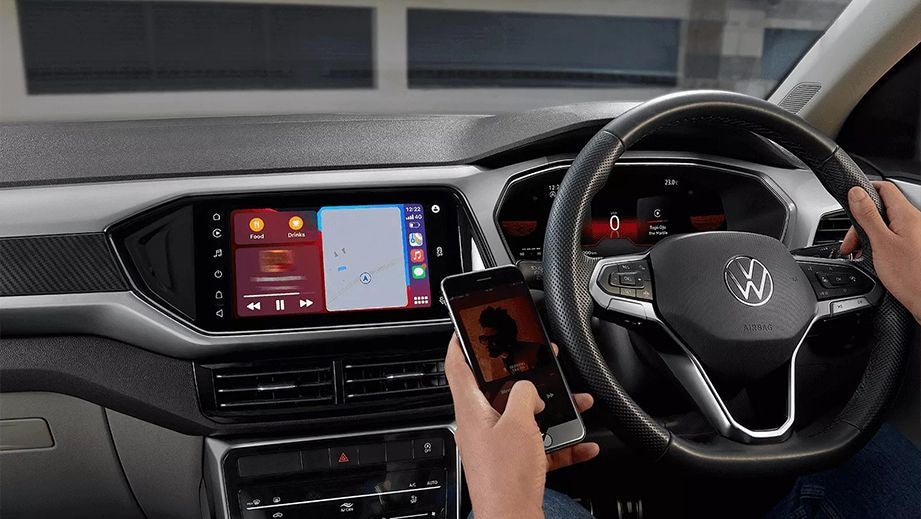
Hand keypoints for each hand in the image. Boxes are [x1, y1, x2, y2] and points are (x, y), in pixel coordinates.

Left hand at [445, 335, 598, 518]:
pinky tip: (582, 443)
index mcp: (471, 410)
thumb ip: (525, 394)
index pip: (458, 365)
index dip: (461, 342)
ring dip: (552, 410)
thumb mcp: (519, 423)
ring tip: (575, 403)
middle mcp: (481, 427)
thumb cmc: (506, 478)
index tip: (467, 326)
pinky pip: (540, 447)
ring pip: (525, 418)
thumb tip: (528, 387)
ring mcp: (498, 448)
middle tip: (540, 359)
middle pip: (499, 390)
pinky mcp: (515, 467)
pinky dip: (562, 443)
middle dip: (524, 375)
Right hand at [840, 182, 920, 323]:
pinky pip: (892, 238)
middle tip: (851, 243)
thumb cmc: (912, 276)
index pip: (884, 188)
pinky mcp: (914, 248)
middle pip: (882, 209)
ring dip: (868, 236)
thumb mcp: (881, 243)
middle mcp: (914, 222)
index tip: (849, 203)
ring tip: (860, 254)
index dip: (864, 192)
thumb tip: (856, 193)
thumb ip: (867, 216)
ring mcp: (915, 235)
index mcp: (906, 215)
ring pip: (885, 225)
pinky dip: (878, 245)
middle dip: (861, 223)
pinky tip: (872, 259)